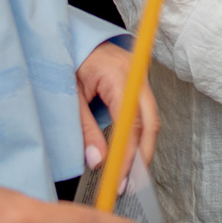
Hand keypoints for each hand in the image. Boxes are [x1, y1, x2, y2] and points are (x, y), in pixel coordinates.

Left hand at [75, 42, 159, 169]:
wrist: (74, 38)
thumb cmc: (69, 60)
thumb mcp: (70, 95)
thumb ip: (84, 128)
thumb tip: (98, 161)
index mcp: (119, 75)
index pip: (131, 122)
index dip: (129, 153)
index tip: (120, 177)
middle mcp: (136, 76)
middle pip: (151, 123)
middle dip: (143, 156)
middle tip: (130, 184)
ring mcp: (141, 79)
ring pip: (152, 120)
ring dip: (144, 149)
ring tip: (130, 175)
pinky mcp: (139, 85)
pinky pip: (146, 114)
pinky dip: (141, 137)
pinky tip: (132, 154)